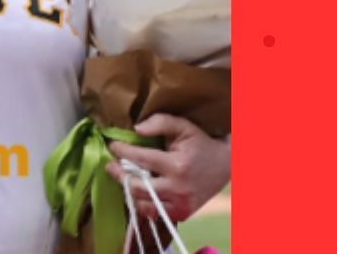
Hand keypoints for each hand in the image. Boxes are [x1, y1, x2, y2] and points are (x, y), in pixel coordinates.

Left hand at [104, 113, 230, 224]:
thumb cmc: (201, 143)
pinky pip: (154, 213)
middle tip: (110, 165)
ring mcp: (180, 205)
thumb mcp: (183, 126)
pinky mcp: (182, 214)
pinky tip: (138, 191)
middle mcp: (178, 188)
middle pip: (137, 187)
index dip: (122, 151)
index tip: (113, 145)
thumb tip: (136, 129)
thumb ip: (160, 122)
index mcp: (177, 165)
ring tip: (123, 177)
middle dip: (119, 174)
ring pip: (142, 203)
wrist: (226, 165)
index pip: (141, 159)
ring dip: (129, 190)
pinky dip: (142, 203)